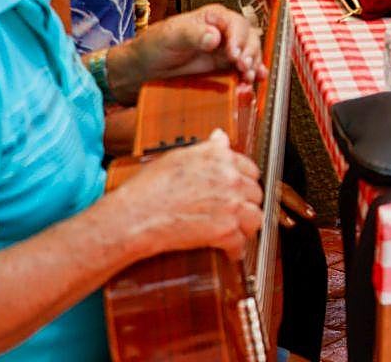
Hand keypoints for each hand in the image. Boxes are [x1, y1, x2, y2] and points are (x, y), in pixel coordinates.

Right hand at [104, 130, 262, 260]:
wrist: (135, 217)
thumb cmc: (148, 189)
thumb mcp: (177, 157)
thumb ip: (206, 149)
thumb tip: (220, 137)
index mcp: (219, 158)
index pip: (250, 168)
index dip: (244, 181)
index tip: (241, 189)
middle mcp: (230, 179)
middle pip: (255, 193)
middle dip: (247, 203)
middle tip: (238, 211)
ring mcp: (230, 205)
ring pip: (255, 218)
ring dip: (247, 226)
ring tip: (238, 231)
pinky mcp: (225, 231)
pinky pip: (241, 243)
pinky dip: (236, 251)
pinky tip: (231, 252)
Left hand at [123, 4, 264, 91]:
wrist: (143, 69)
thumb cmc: (153, 45)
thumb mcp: (170, 36)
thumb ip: (192, 33)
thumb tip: (214, 36)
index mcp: (212, 18)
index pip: (236, 24)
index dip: (239, 38)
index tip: (234, 54)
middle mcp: (222, 32)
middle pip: (248, 38)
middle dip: (250, 53)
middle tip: (243, 68)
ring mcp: (224, 50)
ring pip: (249, 53)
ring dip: (253, 65)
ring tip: (248, 78)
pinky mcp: (222, 67)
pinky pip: (242, 69)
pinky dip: (251, 74)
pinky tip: (255, 80)